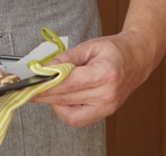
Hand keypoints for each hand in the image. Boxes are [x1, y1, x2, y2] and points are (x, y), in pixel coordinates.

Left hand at [31, 32, 154, 127]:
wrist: (137, 58)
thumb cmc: (114, 50)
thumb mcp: (89, 46)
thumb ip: (65, 58)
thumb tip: (44, 68)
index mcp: (105, 74)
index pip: (68, 83)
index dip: (46, 84)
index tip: (30, 82)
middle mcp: (107, 95)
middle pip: (66, 99)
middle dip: (43, 94)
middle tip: (28, 88)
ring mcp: (107, 107)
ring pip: (70, 114)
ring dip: (53, 103)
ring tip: (45, 90)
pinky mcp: (105, 113)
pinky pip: (78, 119)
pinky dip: (65, 109)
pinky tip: (61, 97)